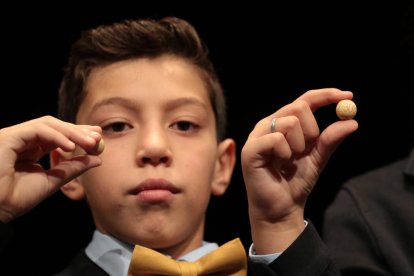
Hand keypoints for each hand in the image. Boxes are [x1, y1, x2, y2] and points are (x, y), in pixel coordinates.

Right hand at [0, 116, 102, 222]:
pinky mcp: (8, 137)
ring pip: (47, 124)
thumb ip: (73, 168)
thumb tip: (97, 159)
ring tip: (90, 142)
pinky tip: (70, 147)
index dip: (77, 134)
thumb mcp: (53, 180)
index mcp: (29, 150)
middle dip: (78, 130)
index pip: (57, 136)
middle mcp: (22, 141)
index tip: (97, 138)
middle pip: (54, 126)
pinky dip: (56, 136)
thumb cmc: (17, 199)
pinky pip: (38, 130)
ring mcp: (14, 137)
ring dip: (72, 132)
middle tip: (97, 136)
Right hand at [241, 88, 357, 252]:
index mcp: (282, 123)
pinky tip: (279, 166)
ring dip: (298, 147)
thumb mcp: (318, 158)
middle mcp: (268, 124)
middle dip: (312, 131)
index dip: (326, 95)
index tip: (348, 95)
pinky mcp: (250, 148)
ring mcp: (257, 135)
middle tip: (306, 151)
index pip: (304, 100)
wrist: (281, 209)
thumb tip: (352, 121)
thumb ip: (331, 139)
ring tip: (289, 163)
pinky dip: (285, 154)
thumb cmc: (295, 183)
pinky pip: (277, 139)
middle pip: (299, 107)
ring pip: (290, 123)